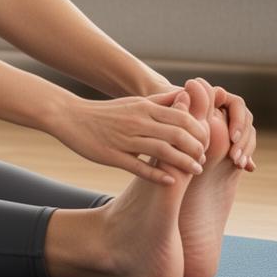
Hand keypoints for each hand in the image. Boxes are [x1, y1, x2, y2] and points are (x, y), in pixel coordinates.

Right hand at [51, 90, 208, 184]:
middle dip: (196, 148)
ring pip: (162, 151)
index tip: (206, 141)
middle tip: (203, 159)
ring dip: (183, 163)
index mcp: (144, 108)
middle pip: (177, 134)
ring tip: (195, 171)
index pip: (182, 117)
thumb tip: (185, 95)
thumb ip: (160, 101)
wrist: (70, 117)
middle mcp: (137, 121)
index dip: (199, 130)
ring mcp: (125, 139)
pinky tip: (170, 181)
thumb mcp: (133, 101)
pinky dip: (158, 175)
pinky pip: (139, 167)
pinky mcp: (113, 155)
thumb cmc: (106, 112)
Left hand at [151, 76, 256, 171]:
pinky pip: (247, 145)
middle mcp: (225, 109)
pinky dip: (247, 155)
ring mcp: (231, 124)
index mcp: (215, 98)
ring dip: (247, 147)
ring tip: (238, 163)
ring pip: (249, 132)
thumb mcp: (174, 120)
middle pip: (247, 118)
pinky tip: (244, 168)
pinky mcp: (233, 141)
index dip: (237, 120)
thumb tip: (187, 90)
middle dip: (244, 138)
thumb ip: (181, 107)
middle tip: (234, 156)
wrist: (168, 149)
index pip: (237, 104)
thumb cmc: (166, 127)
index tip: (231, 138)